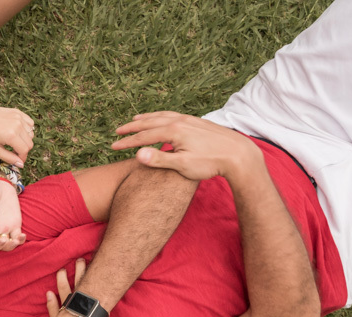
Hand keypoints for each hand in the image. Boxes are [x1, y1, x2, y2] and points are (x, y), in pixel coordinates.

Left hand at [0, 101, 33, 167]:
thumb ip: (8, 158)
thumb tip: (21, 164)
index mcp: (11, 135)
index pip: (25, 150)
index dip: (22, 158)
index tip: (17, 160)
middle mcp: (18, 125)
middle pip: (30, 143)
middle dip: (23, 150)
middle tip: (13, 151)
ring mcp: (19, 117)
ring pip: (31, 134)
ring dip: (24, 140)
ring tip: (13, 141)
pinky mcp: (19, 112)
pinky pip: (30, 124)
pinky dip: (27, 130)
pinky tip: (17, 132)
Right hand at [112, 112, 262, 181]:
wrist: (239, 154)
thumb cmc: (211, 163)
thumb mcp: (183, 165)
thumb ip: (159, 160)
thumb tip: (138, 154)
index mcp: (174, 131)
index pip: (144, 137)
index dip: (127, 143)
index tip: (113, 147)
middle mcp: (180, 121)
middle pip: (150, 123)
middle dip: (132, 128)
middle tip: (117, 132)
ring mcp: (190, 120)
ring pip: (162, 116)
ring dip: (146, 118)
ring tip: (135, 120)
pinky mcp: (197, 122)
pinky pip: (173, 115)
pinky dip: (161, 116)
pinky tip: (162, 120)